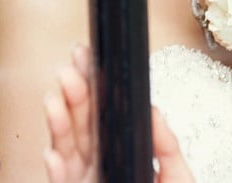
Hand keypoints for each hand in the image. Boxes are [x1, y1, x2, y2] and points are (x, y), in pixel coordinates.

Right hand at [43, 44, 194, 182]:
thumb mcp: (177, 176)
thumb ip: (166, 144)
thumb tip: (154, 110)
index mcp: (116, 153)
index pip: (99, 114)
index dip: (90, 87)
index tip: (85, 60)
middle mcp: (94, 166)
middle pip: (79, 126)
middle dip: (72, 96)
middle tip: (70, 70)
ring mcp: (83, 182)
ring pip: (65, 150)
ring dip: (59, 125)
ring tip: (56, 100)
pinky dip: (55, 172)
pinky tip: (54, 154)